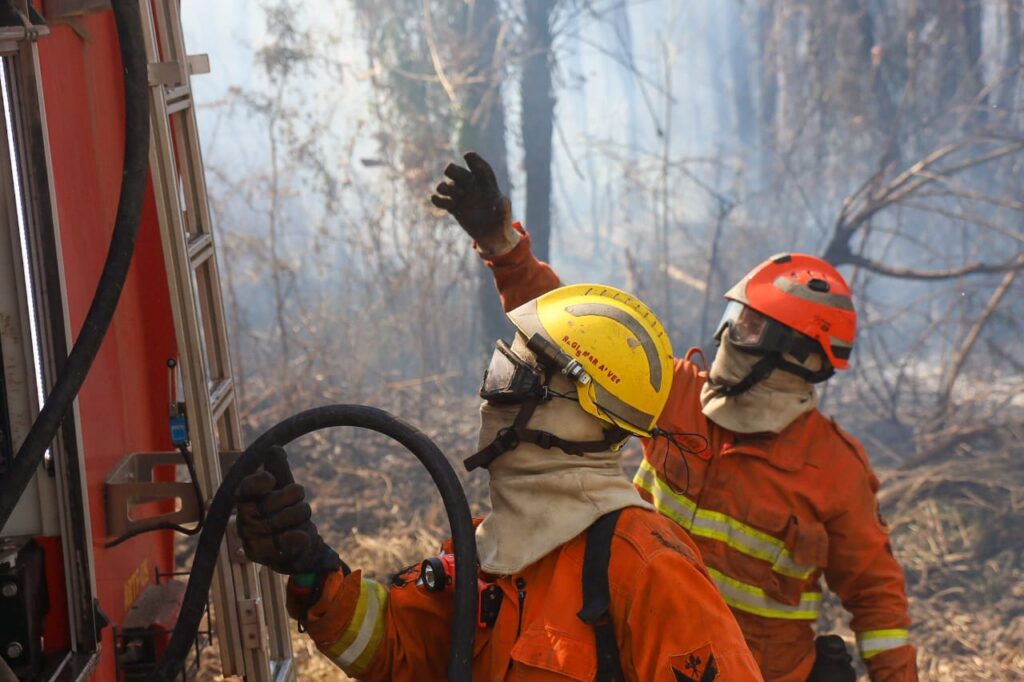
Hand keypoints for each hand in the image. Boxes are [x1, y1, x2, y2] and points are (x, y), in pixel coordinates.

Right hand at [235, 446, 341, 574]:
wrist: (297, 543)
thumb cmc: (285, 510)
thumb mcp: (283, 487)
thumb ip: (278, 469)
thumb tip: (274, 449)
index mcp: (246, 497)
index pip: (246, 487)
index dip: (259, 482)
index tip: (272, 480)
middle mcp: (243, 516)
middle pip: (273, 501)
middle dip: (294, 496)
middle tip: (298, 499)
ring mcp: (250, 536)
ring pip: (284, 518)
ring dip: (301, 514)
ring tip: (299, 518)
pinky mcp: (260, 554)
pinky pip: (282, 542)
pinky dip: (297, 537)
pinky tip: (303, 536)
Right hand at [431, 152, 515, 253]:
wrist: (491, 235)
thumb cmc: (501, 222)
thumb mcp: (505, 217)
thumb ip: (503, 209)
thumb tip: (500, 202)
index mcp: (487, 184)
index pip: (481, 168)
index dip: (474, 161)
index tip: (467, 155)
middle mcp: (472, 186)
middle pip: (458, 171)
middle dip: (454, 172)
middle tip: (456, 180)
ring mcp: (461, 195)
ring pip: (447, 184)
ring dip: (446, 188)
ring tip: (455, 198)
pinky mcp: (453, 207)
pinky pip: (441, 200)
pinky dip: (438, 200)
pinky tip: (440, 201)